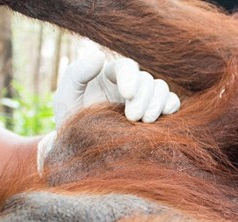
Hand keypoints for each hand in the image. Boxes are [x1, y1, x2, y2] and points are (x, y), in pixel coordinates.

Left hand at [53, 50, 180, 124]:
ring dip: (157, 103)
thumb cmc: (71, 122)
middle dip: (143, 97)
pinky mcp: (154, 114)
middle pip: (147, 79)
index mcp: (110, 75)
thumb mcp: (65, 97)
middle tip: (133, 117)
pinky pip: (171, 103)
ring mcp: (144, 99)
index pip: (128, 67)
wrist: (82, 150)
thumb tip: (99, 55)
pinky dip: (171, 106)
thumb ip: (77, 73)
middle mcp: (129, 84)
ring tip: (146, 121)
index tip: (127, 94)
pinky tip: (162, 117)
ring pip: (161, 89)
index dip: (131, 78)